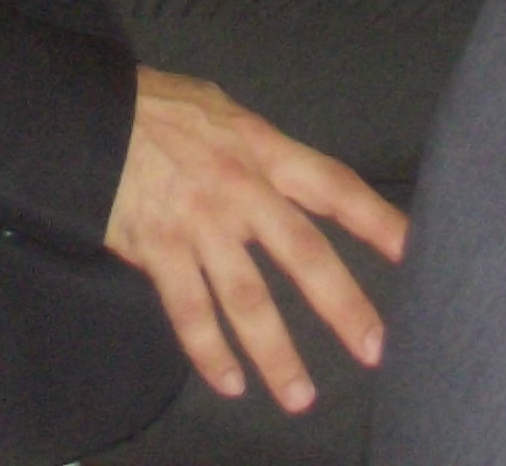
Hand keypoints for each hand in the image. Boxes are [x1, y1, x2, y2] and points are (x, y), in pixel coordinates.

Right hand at [105, 69, 407, 413]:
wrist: (89, 113)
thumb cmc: (159, 109)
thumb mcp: (222, 112)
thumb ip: (259, 148)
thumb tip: (288, 176)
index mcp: (263, 151)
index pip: (333, 186)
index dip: (377, 219)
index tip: (416, 252)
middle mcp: (240, 190)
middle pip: (303, 253)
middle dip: (342, 305)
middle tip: (375, 349)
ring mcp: (199, 223)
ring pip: (246, 298)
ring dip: (275, 353)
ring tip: (300, 397)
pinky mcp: (158, 248)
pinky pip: (188, 311)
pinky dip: (209, 351)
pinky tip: (230, 382)